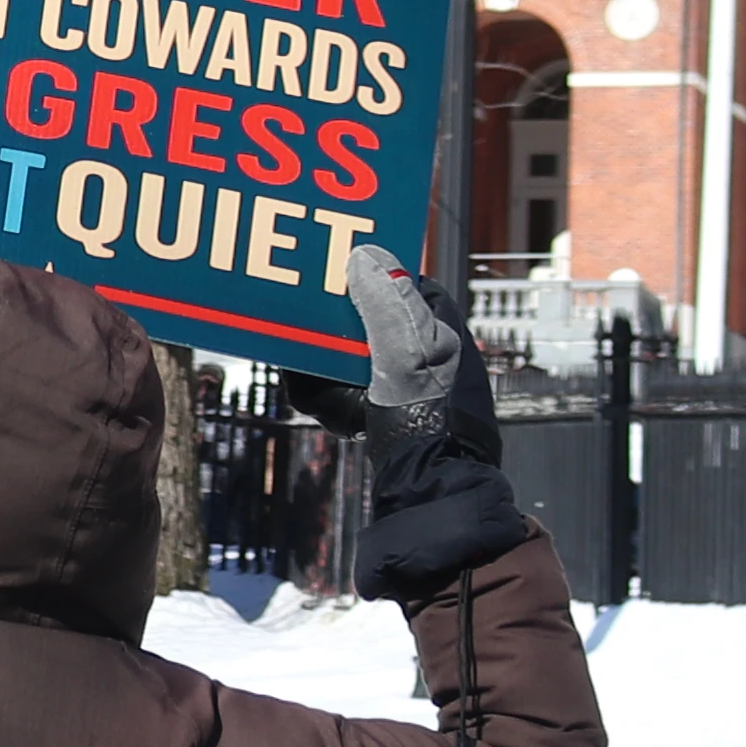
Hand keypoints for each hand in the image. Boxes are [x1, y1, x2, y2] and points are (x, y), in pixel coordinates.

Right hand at [329, 241, 529, 600]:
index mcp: (442, 327)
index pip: (400, 281)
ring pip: (349, 357)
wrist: (430, 492)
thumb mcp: (405, 352)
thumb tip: (364, 254)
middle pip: (364, 317)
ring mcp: (405, 384)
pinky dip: (333, 401)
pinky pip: (347, 392)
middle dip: (332, 328)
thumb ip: (385, 302)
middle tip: (303, 324)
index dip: (366, 274)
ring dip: (325, 370)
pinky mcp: (387, 412)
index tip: (329, 272)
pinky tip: (337, 418)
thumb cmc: (429, 419)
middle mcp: (425, 350)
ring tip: (315, 383)